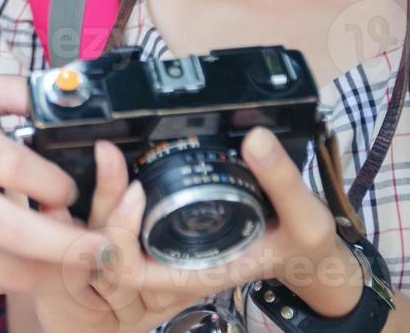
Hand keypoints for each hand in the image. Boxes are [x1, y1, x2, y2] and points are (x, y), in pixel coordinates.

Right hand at [0, 76, 94, 295]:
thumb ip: (8, 92)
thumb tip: (60, 91)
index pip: (10, 165)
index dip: (52, 182)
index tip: (72, 190)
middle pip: (13, 229)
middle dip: (66, 244)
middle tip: (100, 247)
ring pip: (5, 268)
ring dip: (49, 269)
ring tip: (72, 257)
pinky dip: (18, 278)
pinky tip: (31, 263)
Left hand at [47, 128, 364, 327]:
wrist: (310, 253)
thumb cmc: (306, 245)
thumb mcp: (304, 217)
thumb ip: (281, 180)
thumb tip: (255, 137)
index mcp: (195, 273)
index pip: (130, 272)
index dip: (117, 236)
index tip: (136, 189)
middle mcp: (173, 265)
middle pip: (107, 250)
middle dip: (99, 206)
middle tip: (109, 154)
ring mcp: (167, 248)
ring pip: (111, 236)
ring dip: (104, 198)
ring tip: (109, 153)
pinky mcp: (169, 229)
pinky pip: (129, 222)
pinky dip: (118, 196)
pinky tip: (120, 162)